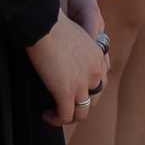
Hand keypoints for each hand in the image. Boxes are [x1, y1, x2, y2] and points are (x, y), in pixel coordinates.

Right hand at [27, 8, 110, 127]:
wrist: (44, 25)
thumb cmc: (52, 24)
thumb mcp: (74, 34)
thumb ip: (77, 48)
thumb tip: (67, 59)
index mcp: (97, 57)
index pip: (100, 82)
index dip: (87, 91)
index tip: (72, 93)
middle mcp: (95, 72)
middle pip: (94, 100)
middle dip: (80, 106)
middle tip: (64, 105)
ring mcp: (82, 84)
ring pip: (81, 113)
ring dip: (68, 117)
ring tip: (55, 114)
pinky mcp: (67, 92)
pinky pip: (65, 116)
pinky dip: (56, 120)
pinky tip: (46, 116)